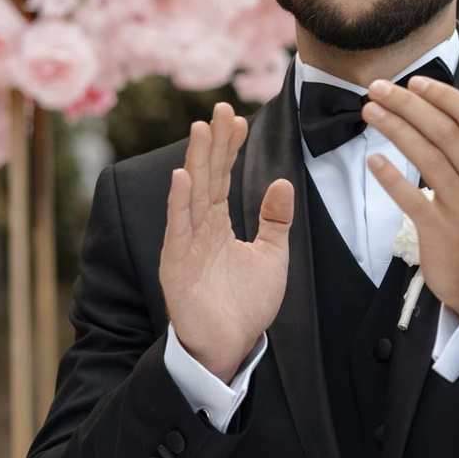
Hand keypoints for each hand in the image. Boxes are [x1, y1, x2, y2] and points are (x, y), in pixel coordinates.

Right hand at [160, 102, 293, 379]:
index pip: (222, 178)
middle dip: (213, 144)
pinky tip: (182, 176)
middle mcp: (198, 229)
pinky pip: (177, 229)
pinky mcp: (176, 266)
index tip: (239, 119)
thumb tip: (282, 183)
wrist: (231, 347)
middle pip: (206, 177)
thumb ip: (275, 221)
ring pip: (191, 195)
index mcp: (217, 226)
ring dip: (195, 162)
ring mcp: (185, 245)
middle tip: (221, 109)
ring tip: (201, 130)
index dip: (230, 149)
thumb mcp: (272, 257)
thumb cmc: (246, 306)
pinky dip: (179, 203)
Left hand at [361, 73, 458, 315]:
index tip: (413, 82)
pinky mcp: (441, 232)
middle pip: (446, 133)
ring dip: (396, 130)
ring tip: (370, 112)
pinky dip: (392, 178)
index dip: (442, 97)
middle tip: (377, 89)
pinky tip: (373, 160)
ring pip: (428, 159)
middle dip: (409, 106)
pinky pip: (413, 199)